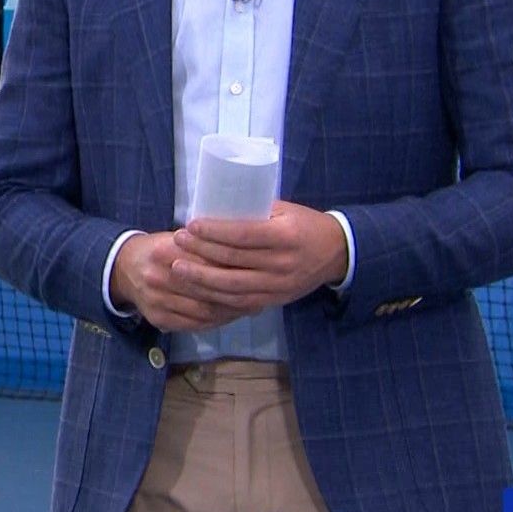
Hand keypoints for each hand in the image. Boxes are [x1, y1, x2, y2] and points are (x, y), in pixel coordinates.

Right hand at [110, 231, 248, 331]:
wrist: (123, 268)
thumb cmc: (160, 249)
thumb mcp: (178, 239)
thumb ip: (204, 246)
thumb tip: (244, 254)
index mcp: (166, 251)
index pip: (208, 263)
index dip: (234, 270)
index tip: (257, 272)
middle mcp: (160, 277)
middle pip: (207, 290)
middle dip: (237, 295)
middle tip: (260, 294)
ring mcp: (158, 301)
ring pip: (203, 311)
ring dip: (230, 312)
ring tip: (250, 307)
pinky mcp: (158, 318)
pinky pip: (194, 325)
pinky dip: (215, 323)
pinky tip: (228, 317)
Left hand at [168, 201, 347, 313]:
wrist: (336, 253)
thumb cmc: (305, 224)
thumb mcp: (284, 210)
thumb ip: (254, 211)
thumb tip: (214, 208)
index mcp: (285, 236)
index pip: (243, 235)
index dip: (214, 232)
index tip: (190, 225)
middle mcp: (282, 263)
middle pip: (233, 262)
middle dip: (200, 253)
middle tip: (176, 244)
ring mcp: (279, 285)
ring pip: (233, 288)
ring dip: (201, 280)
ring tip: (178, 269)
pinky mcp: (275, 300)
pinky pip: (241, 303)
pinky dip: (216, 297)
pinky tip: (197, 289)